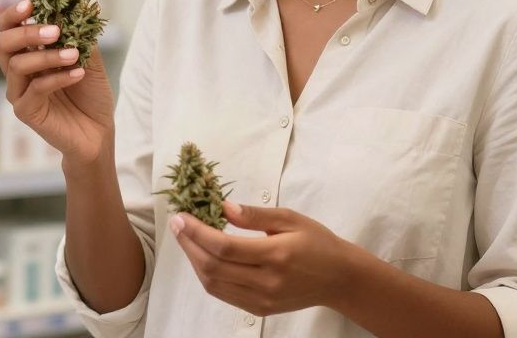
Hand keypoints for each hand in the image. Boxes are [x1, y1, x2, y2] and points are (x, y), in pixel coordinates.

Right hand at [0, 0, 114, 167]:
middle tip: (54, 30)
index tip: (31, 3)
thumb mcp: (90, 59)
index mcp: (29, 53)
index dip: (13, 14)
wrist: (98, 132)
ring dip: (48, 56)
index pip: (8, 28)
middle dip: (26, 32)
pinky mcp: (26, 111)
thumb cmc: (91, 94)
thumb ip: (80, 35)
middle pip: (2, 43)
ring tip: (74, 54)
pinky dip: (58, 77)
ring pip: (17, 65)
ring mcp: (19, 92)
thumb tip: (78, 6)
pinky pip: (35, 89)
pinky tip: (78, 73)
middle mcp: (19, 71)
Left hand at [170, 201, 354, 316]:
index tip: (181, 216)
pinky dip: (207, 276)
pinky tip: (203, 257)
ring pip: (213, 284)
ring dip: (194, 261)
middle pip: (213, 267)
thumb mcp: (290, 218)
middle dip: (189, 244)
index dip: (197, 232)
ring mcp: (262, 299)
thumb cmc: (317, 242)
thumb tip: (223, 207)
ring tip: (186, 239)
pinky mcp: (259, 309)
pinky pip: (223, 294)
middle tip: (177, 225)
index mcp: (276, 255)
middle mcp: (266, 281)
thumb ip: (255, 215)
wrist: (339, 279)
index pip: (224, 247)